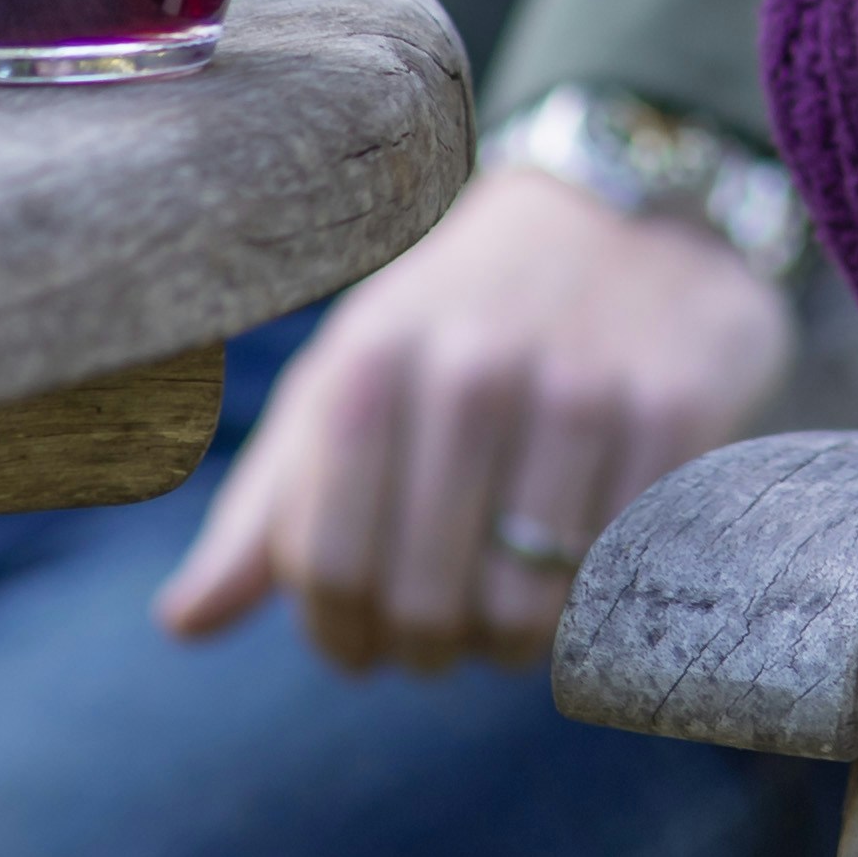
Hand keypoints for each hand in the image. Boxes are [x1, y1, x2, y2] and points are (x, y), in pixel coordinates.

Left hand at [149, 160, 793, 672]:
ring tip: (515, 610)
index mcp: (369, 361)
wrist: (625, 206)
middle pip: (424, 603)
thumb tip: (184, 623)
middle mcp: (471, 368)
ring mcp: (581, 387)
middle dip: (429, 649)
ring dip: (513, 642)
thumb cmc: (461, 319)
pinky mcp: (673, 408)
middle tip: (446, 636)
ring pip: (525, 609)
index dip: (339, 636)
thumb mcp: (352, 379)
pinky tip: (583, 566)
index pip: (326, 571)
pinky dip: (595, 599)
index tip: (362, 642)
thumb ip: (272, 506)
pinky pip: (617, 573)